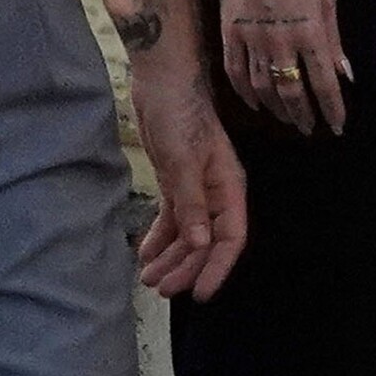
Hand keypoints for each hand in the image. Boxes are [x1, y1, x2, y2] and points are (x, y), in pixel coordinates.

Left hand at [131, 61, 246, 300]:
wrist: (160, 81)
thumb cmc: (179, 113)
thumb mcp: (183, 159)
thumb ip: (191, 202)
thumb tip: (201, 243)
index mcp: (228, 186)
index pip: (230, 237)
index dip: (218, 267)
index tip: (199, 293)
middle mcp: (215, 192)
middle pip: (205, 241)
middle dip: (185, 267)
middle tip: (160, 289)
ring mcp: (194, 188)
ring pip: (187, 233)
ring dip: (170, 256)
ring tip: (147, 278)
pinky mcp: (175, 182)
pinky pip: (171, 218)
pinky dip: (160, 237)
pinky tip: (146, 254)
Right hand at [218, 0, 348, 134]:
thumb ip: (334, 38)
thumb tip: (344, 73)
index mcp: (311, 31)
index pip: (324, 83)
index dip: (333, 110)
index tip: (337, 127)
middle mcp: (282, 42)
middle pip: (293, 93)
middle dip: (303, 117)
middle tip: (309, 129)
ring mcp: (253, 40)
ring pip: (264, 89)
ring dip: (277, 109)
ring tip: (286, 119)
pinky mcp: (230, 34)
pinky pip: (236, 73)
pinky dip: (245, 93)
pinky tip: (255, 103)